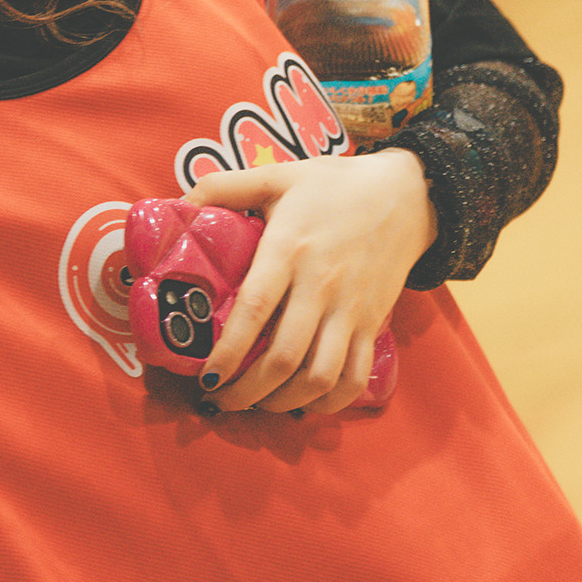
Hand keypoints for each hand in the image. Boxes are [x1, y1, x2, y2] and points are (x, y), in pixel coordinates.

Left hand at [186, 149, 435, 414]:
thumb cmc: (332, 185)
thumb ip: (222, 187)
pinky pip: (353, 377)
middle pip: (284, 357)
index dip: (229, 351)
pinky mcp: (373, 324)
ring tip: (256, 404)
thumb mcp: (275, 176)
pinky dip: (328, 402)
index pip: (255, 310)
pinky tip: (302, 403)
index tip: (207, 377)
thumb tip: (176, 205)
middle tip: (221, 400)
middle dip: (248, 390)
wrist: (405, 194)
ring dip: (284, 401)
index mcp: (289, 249)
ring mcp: (351, 309)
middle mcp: (320, 285)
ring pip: (319, 376)